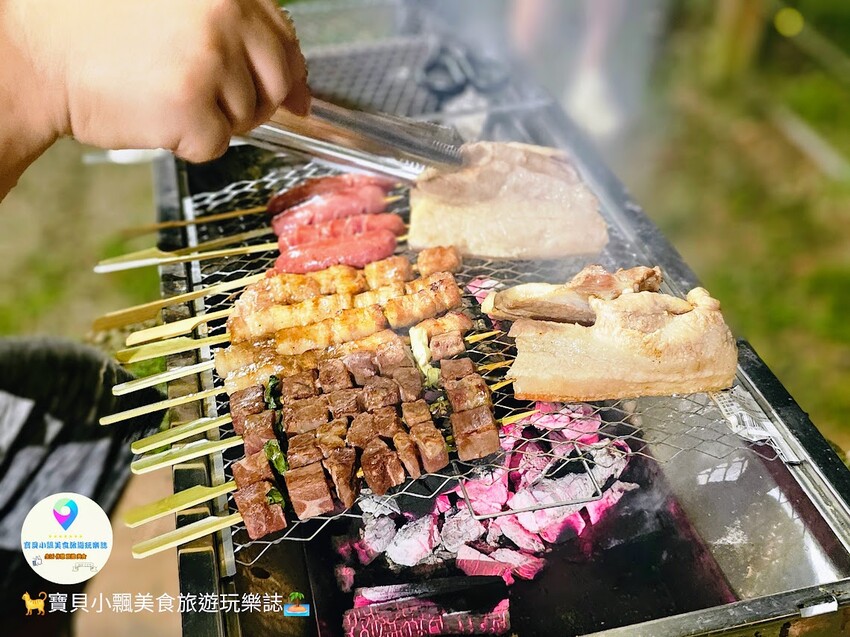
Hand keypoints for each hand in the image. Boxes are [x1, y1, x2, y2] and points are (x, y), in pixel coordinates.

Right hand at [2, 0, 309, 162]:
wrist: (34, 54)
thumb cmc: (94, 29)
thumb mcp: (175, 8)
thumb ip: (238, 33)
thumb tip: (301, 92)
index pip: (283, 37)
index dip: (286, 70)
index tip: (291, 91)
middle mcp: (223, 16)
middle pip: (277, 81)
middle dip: (251, 100)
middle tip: (208, 97)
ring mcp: (209, 61)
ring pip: (247, 116)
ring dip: (214, 119)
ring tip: (163, 93)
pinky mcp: (191, 106)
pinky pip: (217, 145)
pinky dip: (188, 142)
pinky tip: (154, 115)